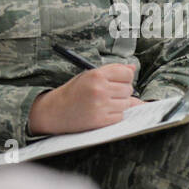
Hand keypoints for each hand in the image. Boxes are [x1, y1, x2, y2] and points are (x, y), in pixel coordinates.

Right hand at [28, 64, 142, 134]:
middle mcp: (99, 89)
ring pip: (127, 104)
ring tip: (105, 103)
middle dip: (122, 92)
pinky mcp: (100, 120)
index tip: (120, 81)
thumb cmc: (73, 92)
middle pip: (129, 89)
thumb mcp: (89, 76)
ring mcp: (100, 105)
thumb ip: (112, 71)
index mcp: (96, 75)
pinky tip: (102, 112)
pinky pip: (120, 116)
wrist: (55, 111)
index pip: (127, 74)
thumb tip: (133, 69)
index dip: (126, 78)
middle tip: (109, 94)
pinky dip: (115, 115)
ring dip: (119, 105)